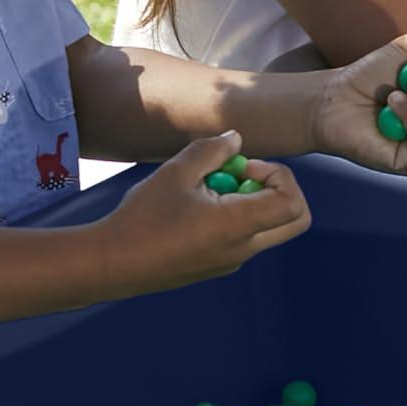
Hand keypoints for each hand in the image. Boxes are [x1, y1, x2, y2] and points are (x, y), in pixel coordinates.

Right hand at [103, 134, 311, 291]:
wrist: (112, 263)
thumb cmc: (142, 218)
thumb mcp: (176, 172)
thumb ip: (211, 150)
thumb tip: (236, 140)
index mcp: (238, 226)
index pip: (293, 202)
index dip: (279, 176)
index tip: (244, 168)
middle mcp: (244, 248)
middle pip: (294, 219)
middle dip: (278, 189)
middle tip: (241, 176)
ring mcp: (233, 261)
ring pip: (269, 227)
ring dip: (252, 201)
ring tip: (209, 188)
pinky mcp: (218, 265)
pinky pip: (245, 237)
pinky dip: (237, 216)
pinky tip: (196, 207)